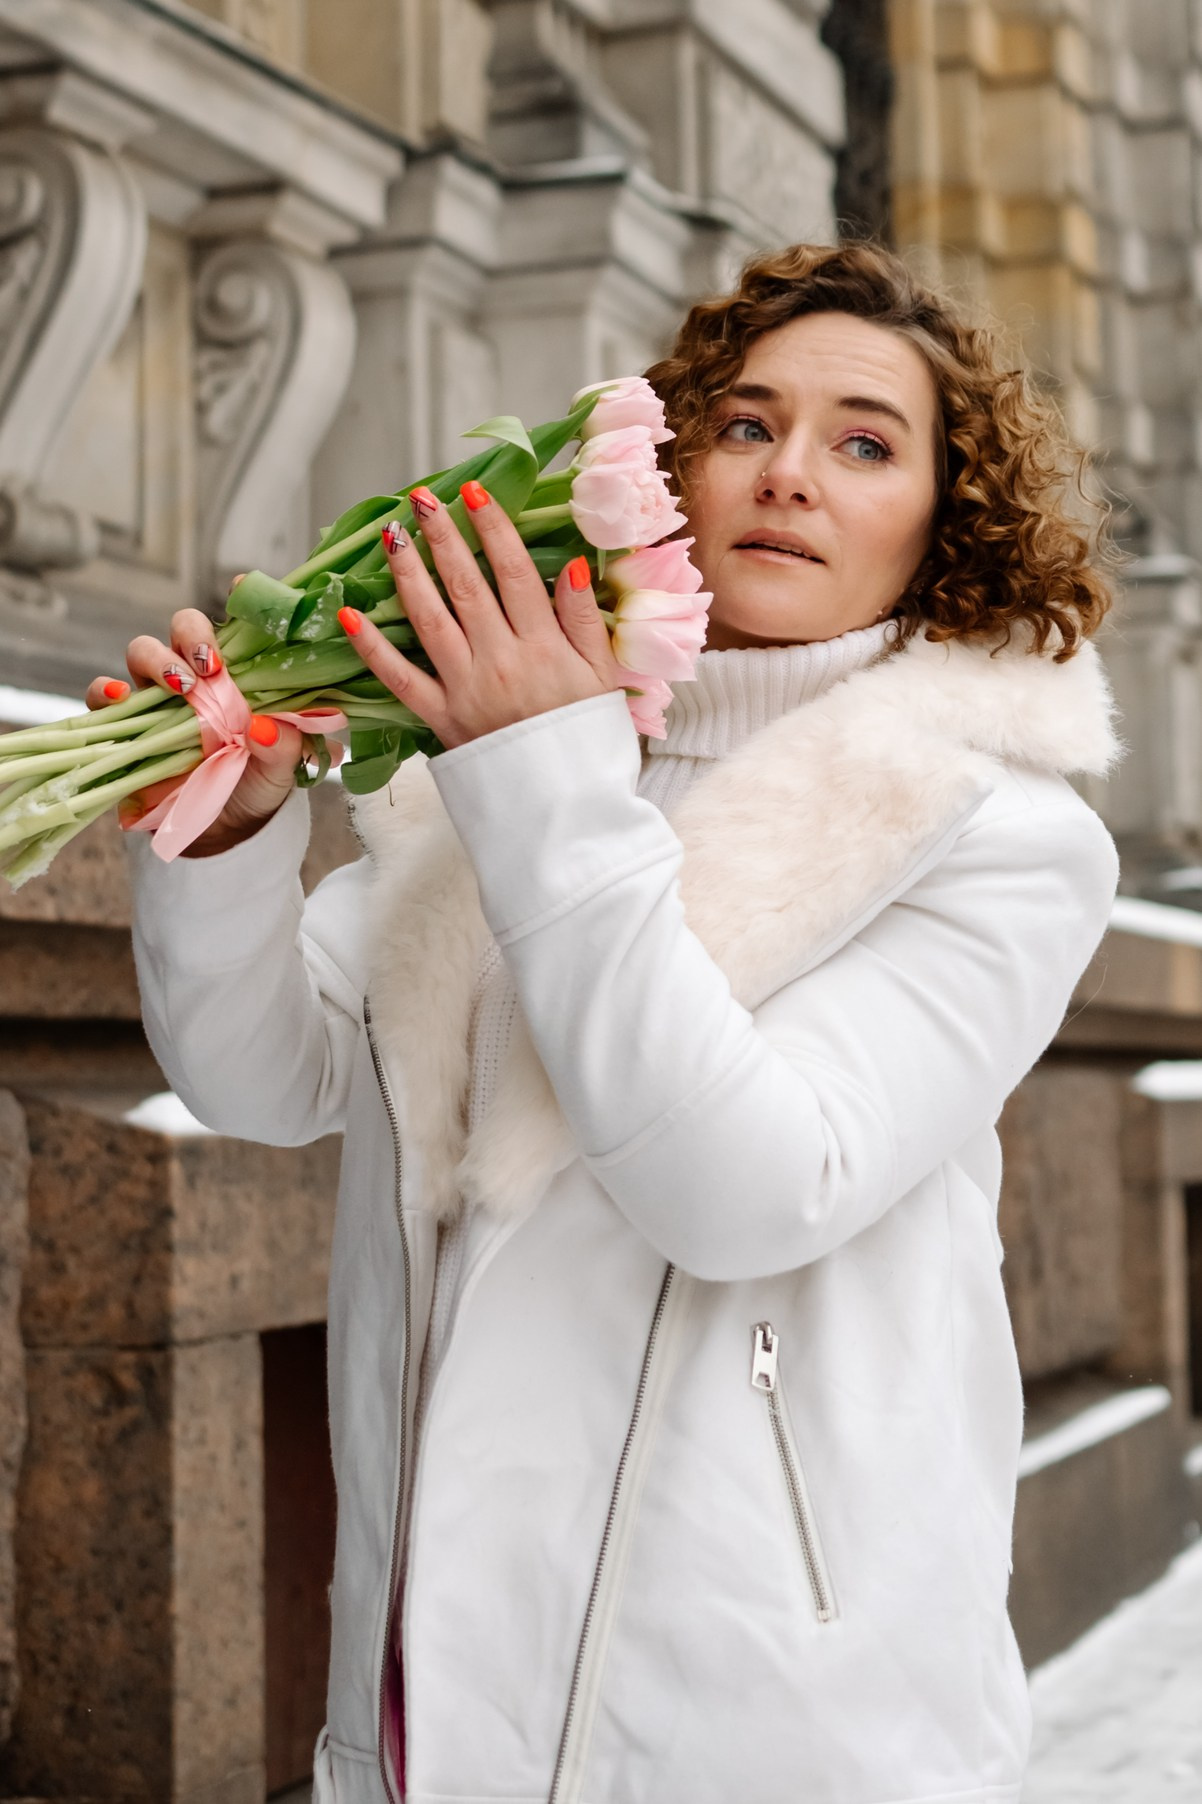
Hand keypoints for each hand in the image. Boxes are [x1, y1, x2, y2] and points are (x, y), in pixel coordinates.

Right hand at [88, 603, 301, 855]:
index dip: (241, 597)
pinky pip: (104, 696)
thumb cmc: (258, 783)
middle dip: (193, 634)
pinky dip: (107, 691)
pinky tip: (121, 696)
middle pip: (184, 628)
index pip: (240, 623)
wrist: (225, 829)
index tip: (242, 586)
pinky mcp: (127, 723)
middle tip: (211, 666)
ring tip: (181, 688)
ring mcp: (160, 696)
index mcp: (243, 672)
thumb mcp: (283, 772)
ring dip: (158, 660)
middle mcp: (198, 675)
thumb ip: (285, 749)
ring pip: (143, 651)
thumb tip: (265, 728)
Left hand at [337, 483, 623, 749]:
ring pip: (430, 620)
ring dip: (407, 574)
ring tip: (391, 536)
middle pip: (466, 587)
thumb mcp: (603, 678)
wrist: (565, 808)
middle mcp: (500, 661)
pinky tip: (349, 616)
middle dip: (443, 537)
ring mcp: (466, 689)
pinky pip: (400, 680)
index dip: (493, 528)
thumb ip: (584, 620)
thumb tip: (573, 564)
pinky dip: (373, 648)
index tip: (474, 491)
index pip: (514, 573)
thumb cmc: (586, 740)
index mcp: (544, 648)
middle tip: (422, 499)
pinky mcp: (441, 719)